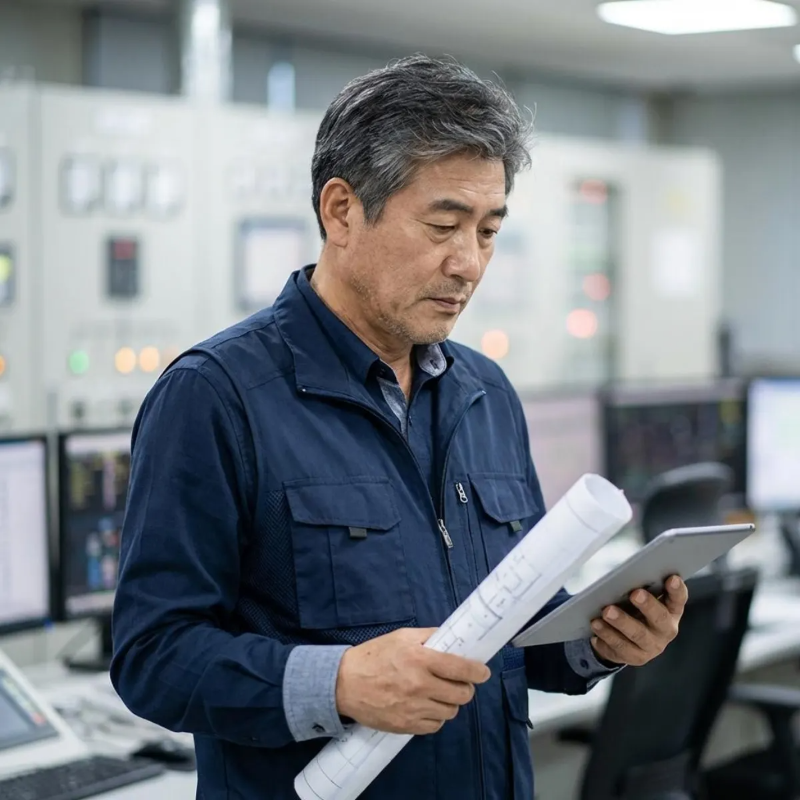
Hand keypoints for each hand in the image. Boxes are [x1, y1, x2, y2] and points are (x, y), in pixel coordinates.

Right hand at [335, 627, 490, 734]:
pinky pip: (435, 726)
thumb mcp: (401, 637)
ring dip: (450, 703)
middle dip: (466, 688)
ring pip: (450, 711)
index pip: (461, 668)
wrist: (344, 683)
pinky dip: (436, 717)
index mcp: (420, 659)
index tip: (483, 672)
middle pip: (461, 694)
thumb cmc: (373, 656)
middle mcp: (420, 685)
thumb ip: (429, 636)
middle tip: (460, 682)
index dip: (478, 672)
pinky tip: (427, 706)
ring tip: (440, 694)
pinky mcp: (406, 726)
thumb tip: (452, 638)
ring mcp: (413, 708)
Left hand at [590, 576, 687, 666]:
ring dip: (622, 622)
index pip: (678, 600)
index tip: (672, 578)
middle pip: (660, 619)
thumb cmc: (636, 612)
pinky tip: (597, 625)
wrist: (628, 642)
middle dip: (648, 606)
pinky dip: (607, 635)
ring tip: (606, 612)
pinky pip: (620, 647)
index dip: (677, 590)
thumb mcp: (642, 601)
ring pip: (638, 634)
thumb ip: (642, 589)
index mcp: (671, 611)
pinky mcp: (634, 657)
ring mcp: (651, 647)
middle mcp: (665, 631)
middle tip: (635, 594)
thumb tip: (626, 575)